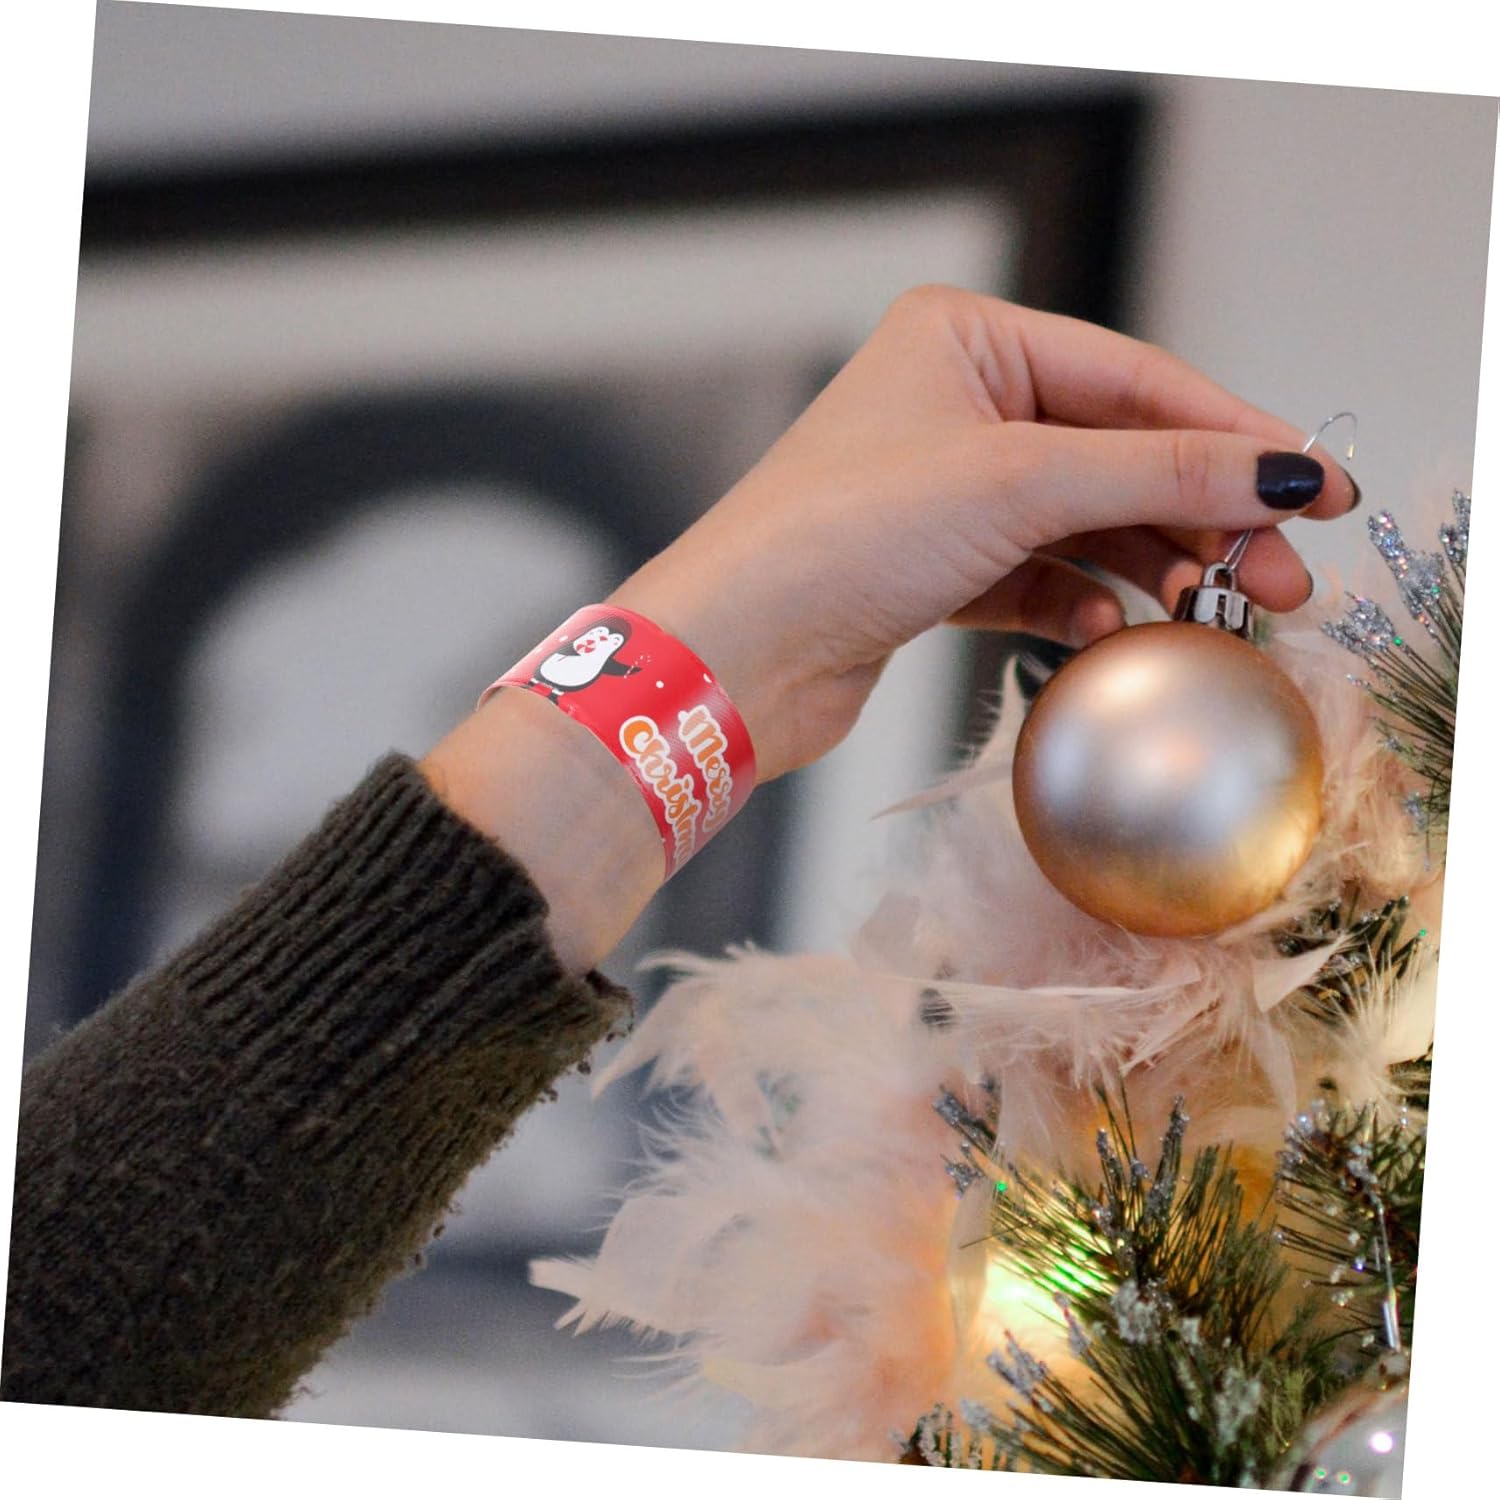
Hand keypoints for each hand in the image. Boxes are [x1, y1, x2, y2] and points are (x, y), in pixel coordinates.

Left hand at [610, 285, 1357, 782]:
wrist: (730, 654)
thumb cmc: (836, 535)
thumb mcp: (1014, 483)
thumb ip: (1156, 472)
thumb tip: (1278, 469)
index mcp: (966, 338)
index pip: (1135, 379)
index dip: (1234, 435)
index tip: (1318, 486)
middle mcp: (957, 405)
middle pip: (1121, 455)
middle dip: (1204, 516)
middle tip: (1282, 579)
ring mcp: (948, 492)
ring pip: (1088, 523)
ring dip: (1156, 566)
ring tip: (1221, 613)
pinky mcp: (938, 571)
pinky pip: (1042, 580)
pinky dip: (1087, 607)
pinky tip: (1118, 637)